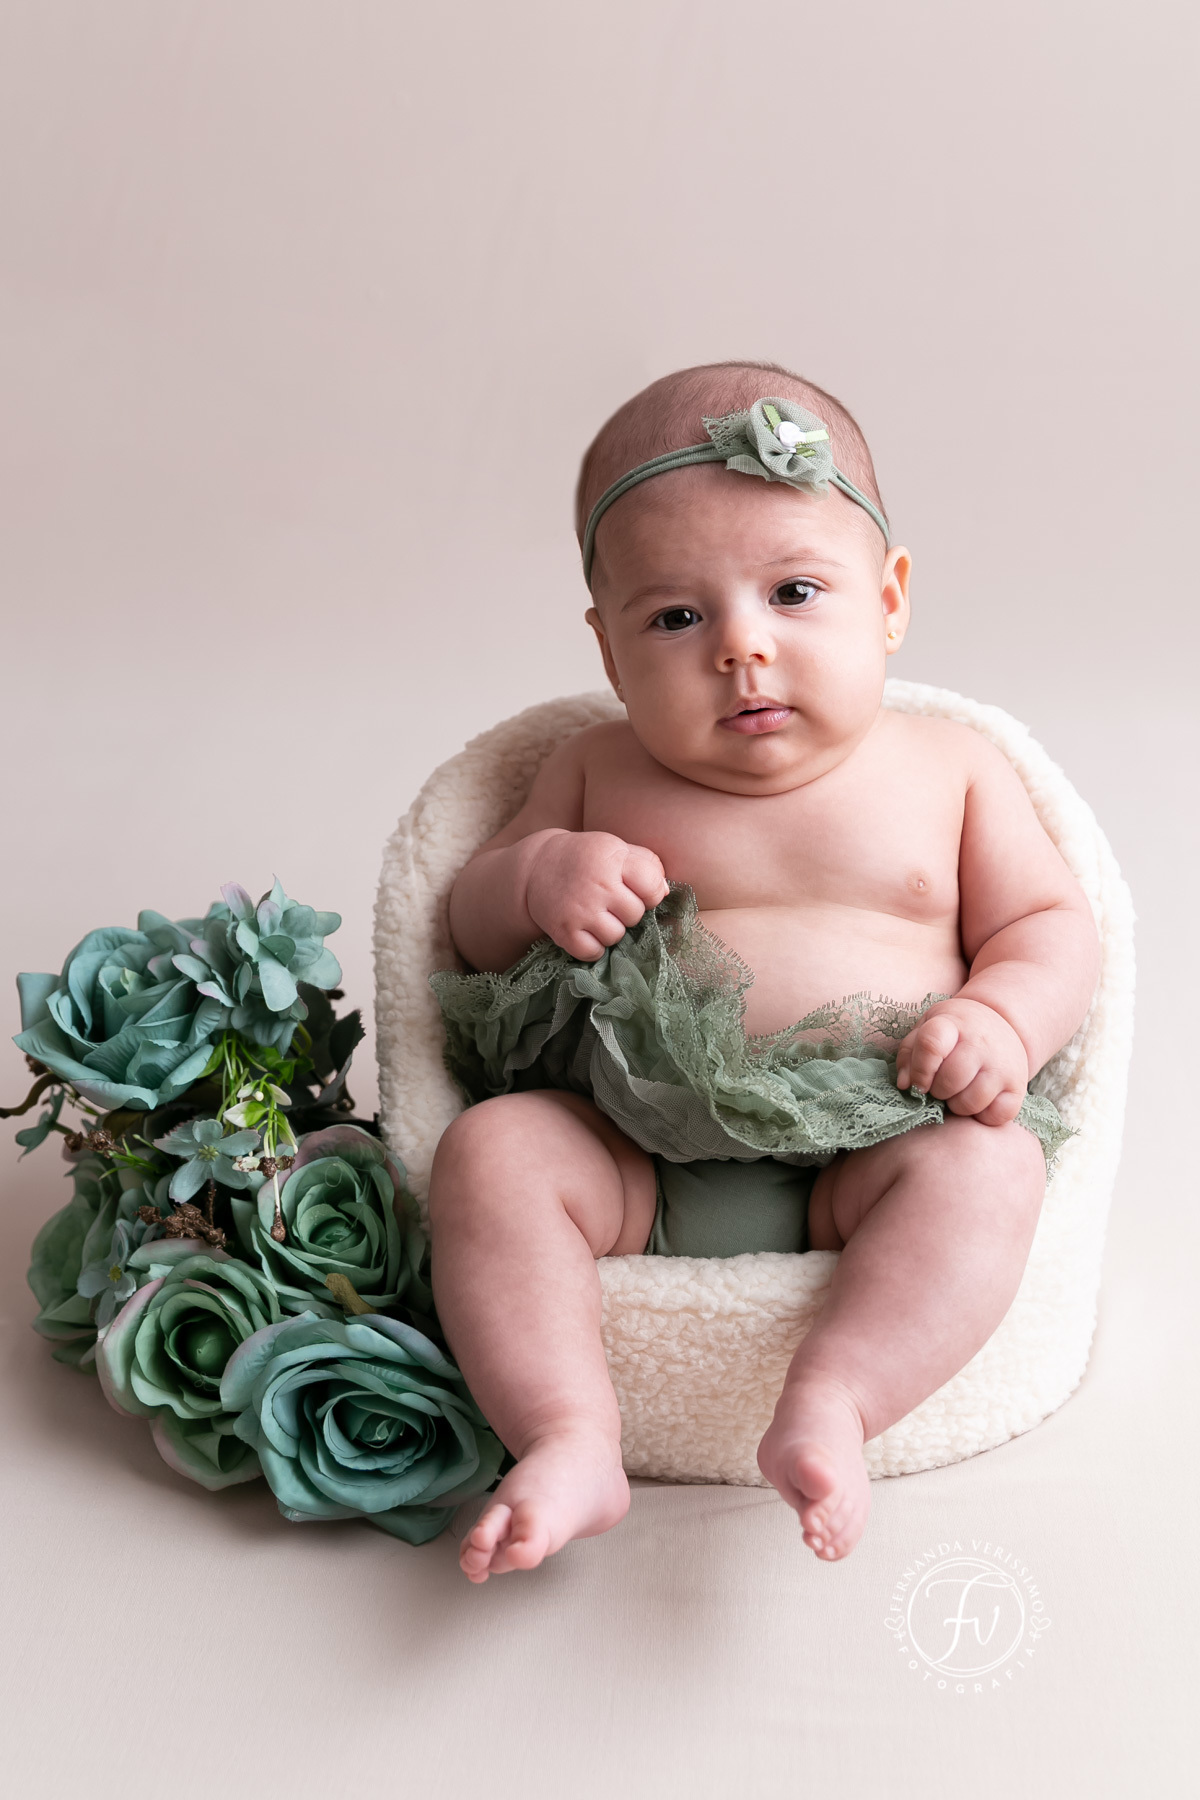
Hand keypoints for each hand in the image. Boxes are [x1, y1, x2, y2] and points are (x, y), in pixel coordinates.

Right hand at [524, 831, 668, 959]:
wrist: (538, 865)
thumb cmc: (586, 858)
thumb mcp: (615, 848)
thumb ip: (646, 864)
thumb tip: (666, 891)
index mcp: (612, 858)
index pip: (652, 885)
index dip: (651, 892)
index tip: (638, 891)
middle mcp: (597, 884)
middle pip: (635, 914)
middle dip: (627, 911)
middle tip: (610, 902)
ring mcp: (580, 910)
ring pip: (616, 936)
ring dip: (610, 929)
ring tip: (597, 914)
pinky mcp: (564, 931)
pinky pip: (593, 952)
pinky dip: (593, 946)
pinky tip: (586, 930)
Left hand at [895, 997, 1028, 1126]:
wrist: (1001, 1023)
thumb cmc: (955, 1031)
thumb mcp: (927, 1029)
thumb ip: (909, 1054)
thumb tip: (905, 1085)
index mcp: (952, 1024)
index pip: (931, 1045)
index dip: (920, 1071)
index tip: (918, 1084)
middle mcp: (981, 1043)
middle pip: (950, 1080)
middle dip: (938, 1091)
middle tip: (940, 1087)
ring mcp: (1003, 1065)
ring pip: (971, 1102)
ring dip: (958, 1106)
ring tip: (958, 1093)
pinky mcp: (1018, 1087)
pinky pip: (996, 1116)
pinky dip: (983, 1116)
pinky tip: (979, 1102)